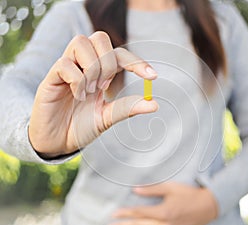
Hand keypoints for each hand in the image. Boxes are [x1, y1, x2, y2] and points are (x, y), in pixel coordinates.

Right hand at [29, 31, 157, 156]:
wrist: (56, 142)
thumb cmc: (80, 127)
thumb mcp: (107, 118)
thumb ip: (127, 108)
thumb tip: (154, 104)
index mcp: (100, 74)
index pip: (119, 55)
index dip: (136, 62)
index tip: (153, 76)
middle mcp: (83, 66)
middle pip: (99, 37)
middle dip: (108, 61)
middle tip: (104, 86)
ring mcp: (67, 69)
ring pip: (80, 42)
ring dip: (92, 67)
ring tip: (90, 91)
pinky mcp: (51, 78)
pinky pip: (64, 64)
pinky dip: (76, 79)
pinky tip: (77, 96)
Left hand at [112, 182, 217, 224]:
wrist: (208, 205)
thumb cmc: (189, 194)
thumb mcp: (171, 188)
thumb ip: (152, 190)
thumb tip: (135, 190)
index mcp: (164, 212)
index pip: (140, 213)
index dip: (126, 213)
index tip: (114, 213)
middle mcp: (165, 224)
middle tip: (112, 223)